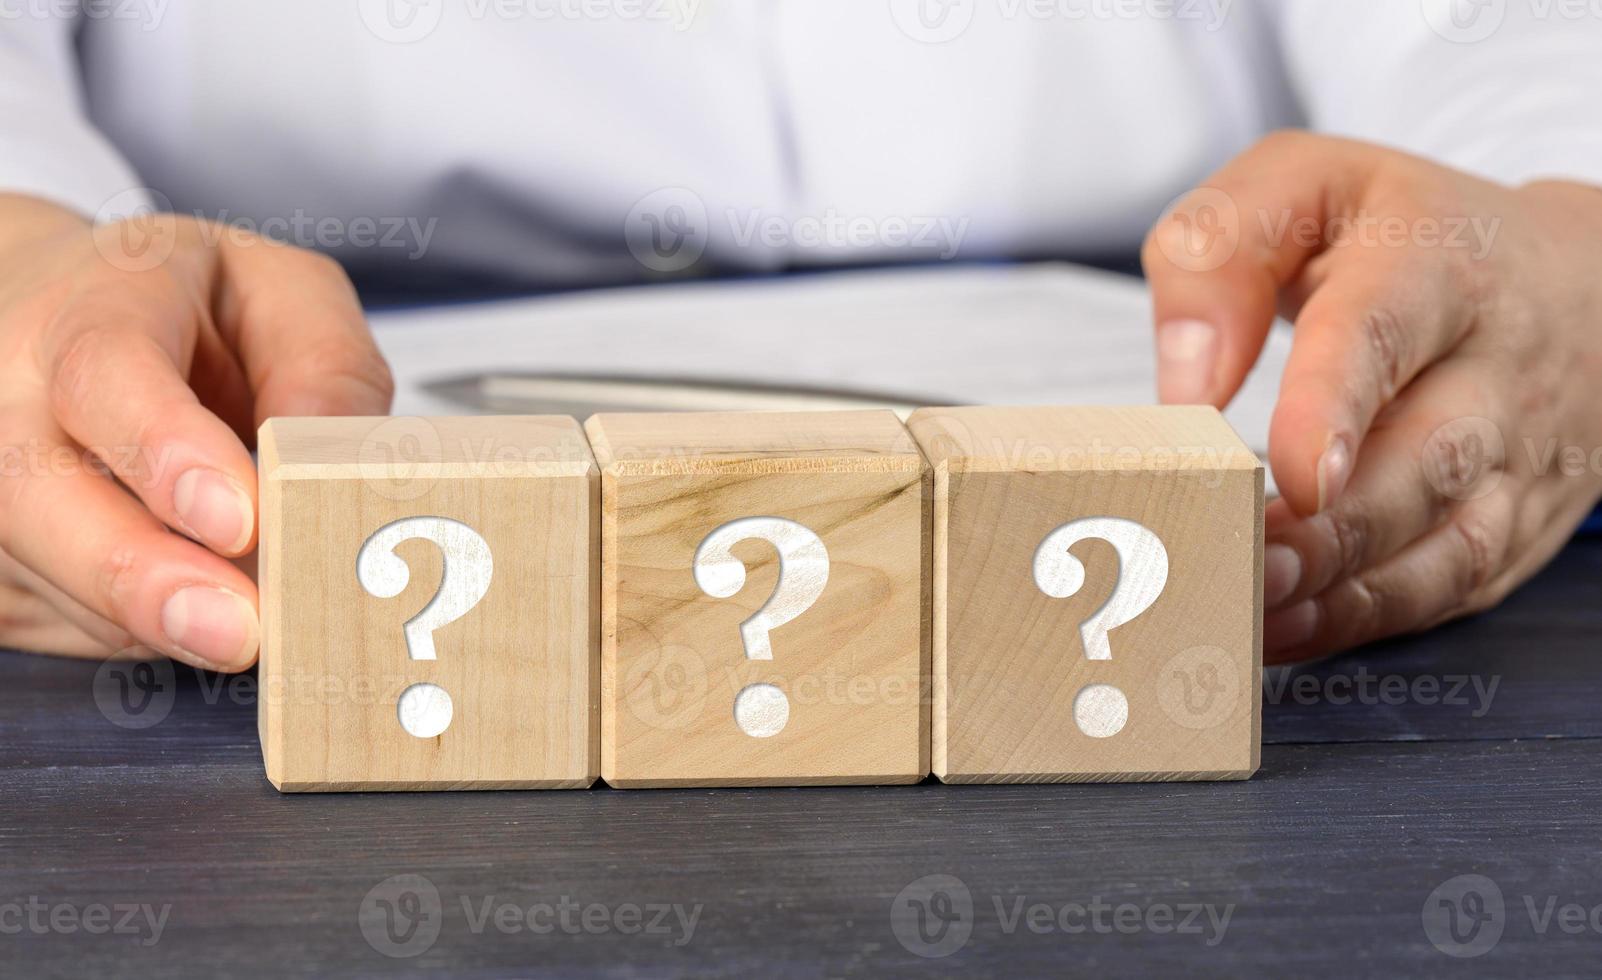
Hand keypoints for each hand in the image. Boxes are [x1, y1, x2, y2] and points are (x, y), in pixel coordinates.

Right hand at [0, 195, 392, 669]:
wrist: (52, 317)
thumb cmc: (186, 310)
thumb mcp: (281, 296)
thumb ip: (326, 368)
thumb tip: (335, 472)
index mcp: (87, 304)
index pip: (105, 375)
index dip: (167, 451)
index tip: (238, 520)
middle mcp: (4, 394)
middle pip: (36, 497)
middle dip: (139, 577)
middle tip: (236, 632)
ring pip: (56, 579)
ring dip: (159, 617)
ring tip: (249, 621)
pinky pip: (65, 623)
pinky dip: (145, 628)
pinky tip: (193, 593)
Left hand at [1143, 132, 1601, 661]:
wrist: (1573, 283)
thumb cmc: (1405, 236)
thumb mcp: (1304, 187)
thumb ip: (1218, 255)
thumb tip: (1186, 387)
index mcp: (1434, 267)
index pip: (1380, 333)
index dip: (1334, 407)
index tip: (1292, 474)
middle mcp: (1494, 370)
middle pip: (1423, 462)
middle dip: (1330, 530)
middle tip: (1244, 564)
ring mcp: (1517, 459)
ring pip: (1445, 546)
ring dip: (1343, 591)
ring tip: (1251, 609)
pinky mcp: (1515, 528)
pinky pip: (1448, 590)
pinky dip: (1365, 621)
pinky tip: (1286, 630)